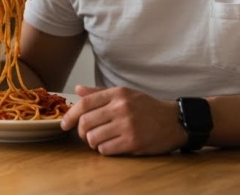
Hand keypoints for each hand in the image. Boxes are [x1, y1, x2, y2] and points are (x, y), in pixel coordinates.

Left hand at [59, 85, 186, 155]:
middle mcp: (121, 108)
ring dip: (93, 143)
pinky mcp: (133, 142)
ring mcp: (127, 125)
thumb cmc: (147, 108)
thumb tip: (78, 90)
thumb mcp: (125, 94)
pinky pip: (106, 150)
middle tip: (86, 136)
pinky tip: (112, 146)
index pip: (85, 103)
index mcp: (117, 94)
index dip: (70, 115)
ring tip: (100, 141)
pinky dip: (104, 150)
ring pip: (93, 138)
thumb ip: (100, 93)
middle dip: (81, 133)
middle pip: (86, 123)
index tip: (65, 124)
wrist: (174, 121)